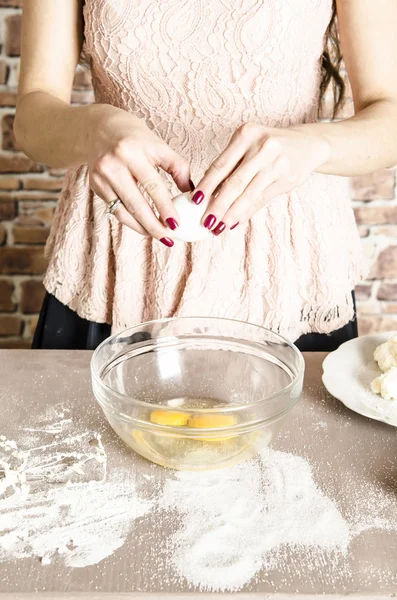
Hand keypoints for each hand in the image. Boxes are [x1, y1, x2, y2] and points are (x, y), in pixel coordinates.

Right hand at [88, 106, 192, 245]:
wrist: (99, 128)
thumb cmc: (135, 137)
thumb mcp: (159, 146)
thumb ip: (178, 168)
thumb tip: (191, 195)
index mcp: (131, 152)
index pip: (153, 186)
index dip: (165, 208)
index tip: (176, 225)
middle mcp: (112, 165)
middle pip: (136, 204)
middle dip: (154, 226)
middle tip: (169, 238)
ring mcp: (101, 177)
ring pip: (124, 212)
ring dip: (142, 228)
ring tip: (159, 236)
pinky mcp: (95, 186)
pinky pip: (115, 210)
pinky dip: (131, 221)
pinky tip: (144, 227)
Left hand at [191, 123, 330, 234]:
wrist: (308, 144)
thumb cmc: (270, 147)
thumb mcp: (250, 146)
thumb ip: (232, 167)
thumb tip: (207, 196)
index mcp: (246, 134)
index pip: (221, 164)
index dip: (206, 185)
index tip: (194, 201)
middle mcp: (262, 146)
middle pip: (233, 182)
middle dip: (217, 205)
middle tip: (205, 221)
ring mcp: (276, 162)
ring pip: (248, 194)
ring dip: (232, 213)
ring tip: (219, 226)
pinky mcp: (287, 177)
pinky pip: (262, 199)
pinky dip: (247, 212)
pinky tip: (236, 221)